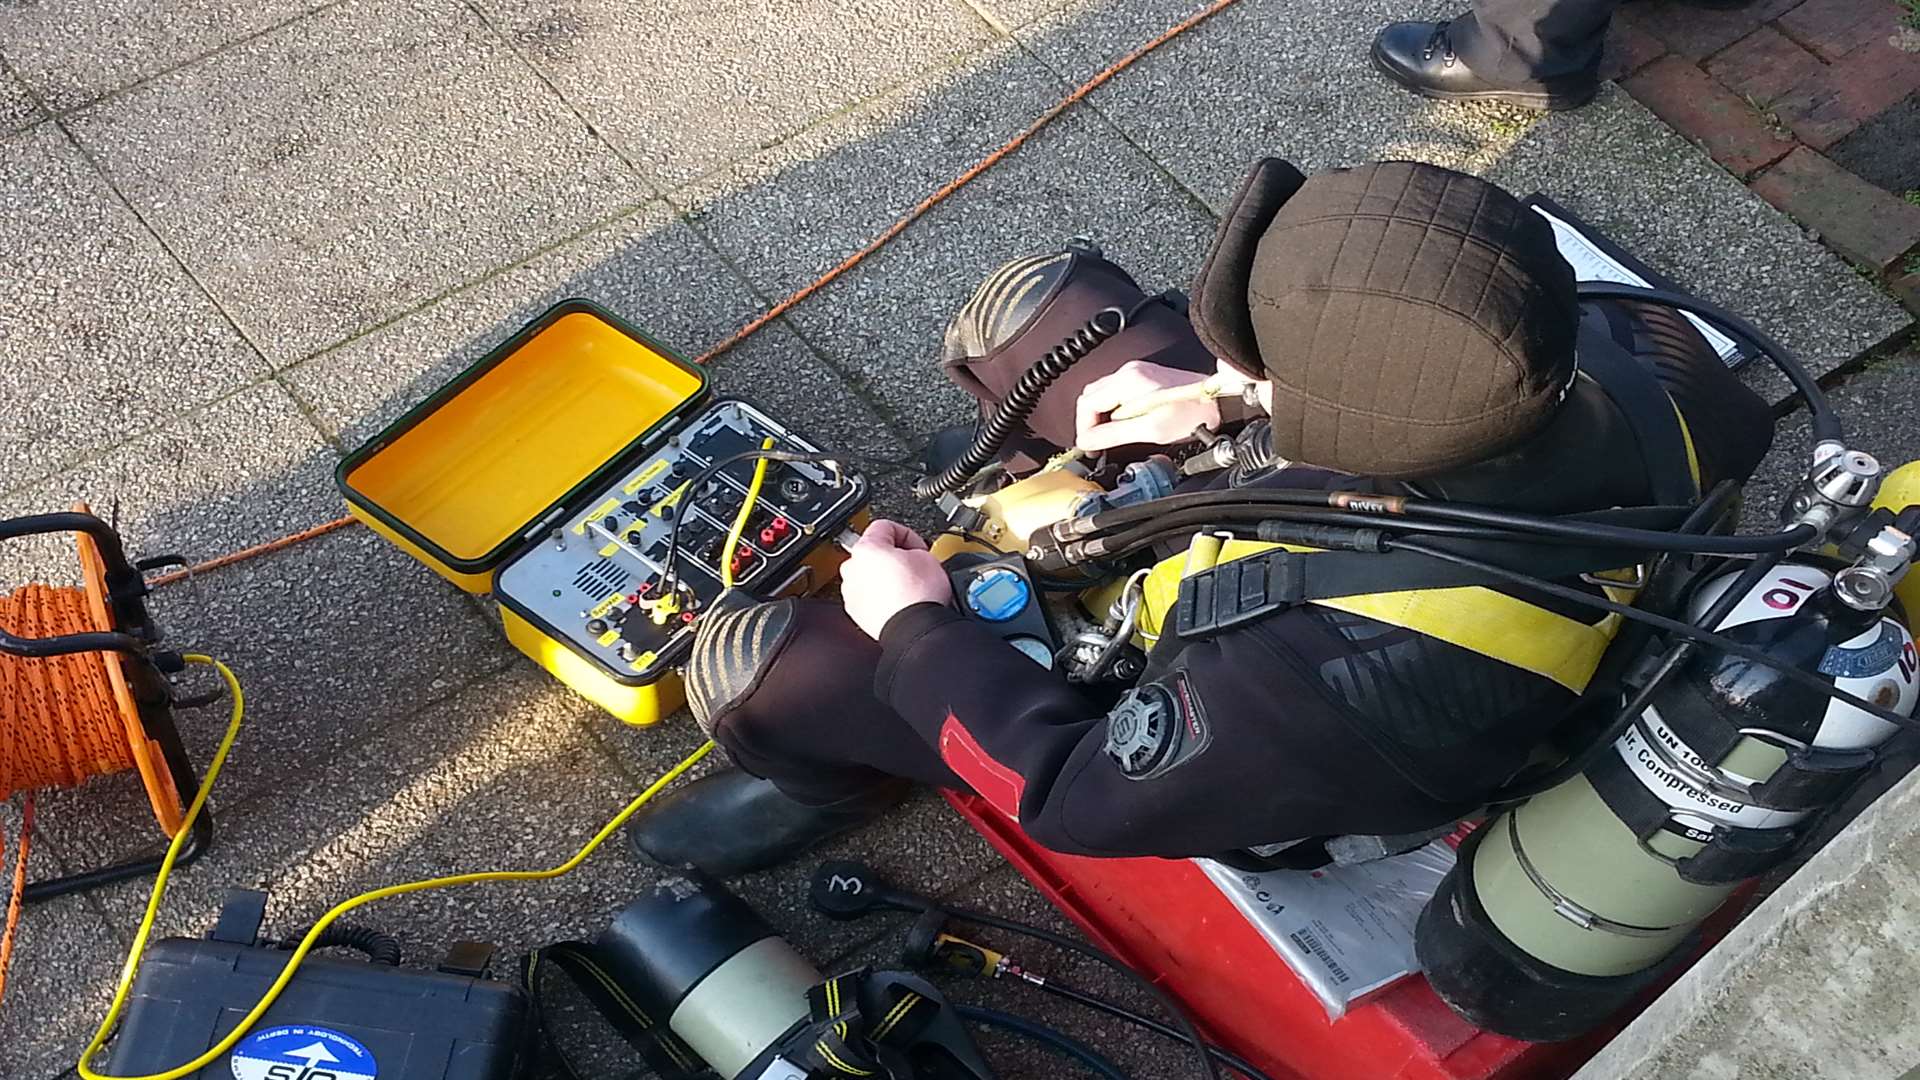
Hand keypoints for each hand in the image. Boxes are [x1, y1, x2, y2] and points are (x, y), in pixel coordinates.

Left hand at [840, 520, 952, 638]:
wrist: (913, 628)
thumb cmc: (918, 597)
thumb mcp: (928, 557)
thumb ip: (912, 547)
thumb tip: (913, 555)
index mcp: (866, 548)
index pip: (885, 526)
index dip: (908, 535)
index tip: (917, 547)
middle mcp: (852, 568)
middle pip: (874, 552)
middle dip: (895, 557)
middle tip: (914, 566)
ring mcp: (851, 591)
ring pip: (869, 575)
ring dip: (886, 577)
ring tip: (908, 586)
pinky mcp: (856, 611)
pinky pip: (868, 595)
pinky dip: (881, 596)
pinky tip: (899, 600)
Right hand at [1075, 360, 1261, 451]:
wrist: (1218, 400)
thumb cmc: (1191, 412)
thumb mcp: (1149, 430)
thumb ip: (1113, 435)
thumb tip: (1087, 441)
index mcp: (1127, 381)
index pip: (1087, 403)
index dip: (1084, 428)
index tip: (1089, 446)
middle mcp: (1129, 372)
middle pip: (1091, 396)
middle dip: (1089, 422)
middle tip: (1096, 443)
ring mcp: (1137, 372)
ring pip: (1103, 394)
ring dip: (1101, 416)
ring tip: (1111, 436)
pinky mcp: (1146, 377)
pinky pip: (1117, 392)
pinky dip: (1114, 409)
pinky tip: (1124, 424)